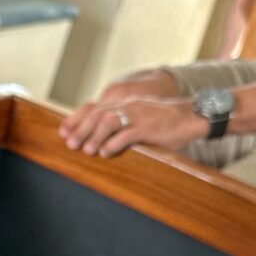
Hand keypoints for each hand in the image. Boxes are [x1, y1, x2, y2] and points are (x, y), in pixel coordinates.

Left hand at [59, 96, 206, 157]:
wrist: (192, 116)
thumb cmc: (165, 120)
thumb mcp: (139, 116)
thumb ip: (121, 122)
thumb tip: (100, 137)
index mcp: (124, 102)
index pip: (94, 107)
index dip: (76, 119)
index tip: (63, 132)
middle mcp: (128, 105)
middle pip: (97, 115)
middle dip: (80, 130)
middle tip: (70, 145)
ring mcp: (138, 115)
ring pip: (107, 123)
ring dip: (94, 137)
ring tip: (87, 150)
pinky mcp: (148, 127)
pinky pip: (125, 135)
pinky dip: (113, 145)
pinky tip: (106, 153)